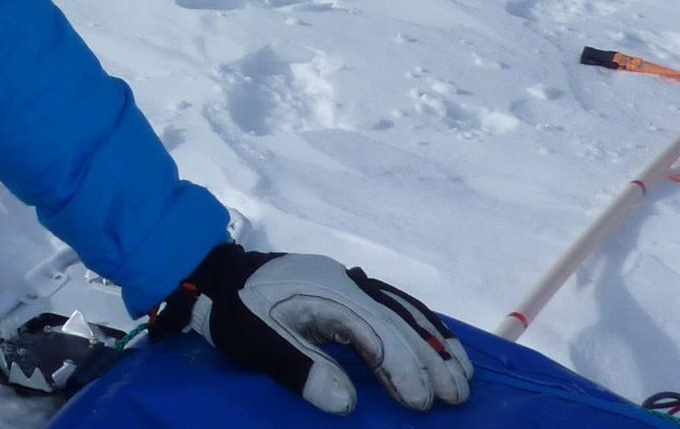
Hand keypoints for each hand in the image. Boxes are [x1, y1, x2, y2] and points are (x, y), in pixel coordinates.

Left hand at [154, 243, 473, 413]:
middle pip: (397, 321)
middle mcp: (344, 281)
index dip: (401, 370)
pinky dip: (420, 321)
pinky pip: (393, 300)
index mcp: (325, 293)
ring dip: (435, 340)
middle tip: (457, 397)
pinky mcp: (345, 284)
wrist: (214, 274)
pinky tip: (438, 339)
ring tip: (464, 373)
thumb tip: (346, 404)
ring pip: (403, 307)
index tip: (419, 404)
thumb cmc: (234, 311)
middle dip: (430, 360)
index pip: (376, 334)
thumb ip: (300, 369)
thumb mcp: (257, 343)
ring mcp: (347, 279)